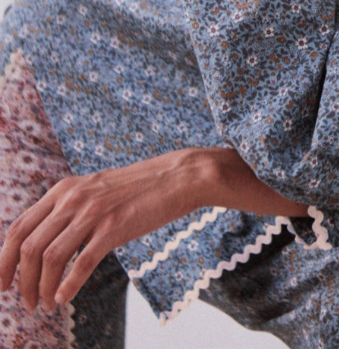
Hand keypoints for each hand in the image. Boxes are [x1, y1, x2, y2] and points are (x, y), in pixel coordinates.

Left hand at [0, 147, 306, 311]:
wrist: (178, 177)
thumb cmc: (138, 188)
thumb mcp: (95, 189)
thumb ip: (69, 207)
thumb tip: (45, 240)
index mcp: (64, 189)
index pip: (18, 227)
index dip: (4, 260)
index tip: (4, 283)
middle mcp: (73, 198)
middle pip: (28, 246)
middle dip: (20, 280)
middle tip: (25, 302)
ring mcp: (93, 212)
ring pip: (49, 257)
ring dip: (41, 289)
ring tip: (45, 305)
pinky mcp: (114, 228)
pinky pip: (80, 263)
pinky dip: (67, 286)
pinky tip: (65, 298)